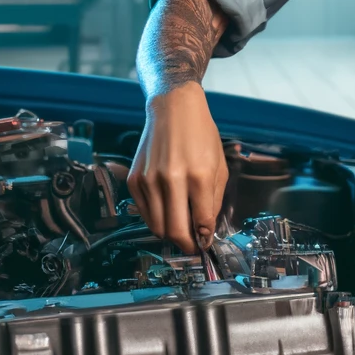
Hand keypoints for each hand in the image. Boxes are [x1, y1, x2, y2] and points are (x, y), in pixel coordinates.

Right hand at [127, 81, 228, 253]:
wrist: (173, 108)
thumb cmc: (201, 135)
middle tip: (192, 246)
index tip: (205, 244)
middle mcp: (171, 180)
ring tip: (180, 228)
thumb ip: (214, 200)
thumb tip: (206, 229)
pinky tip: (166, 210)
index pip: (201, 222)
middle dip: (186, 245)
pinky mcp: (134, 180)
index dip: (204, 239)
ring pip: (157, 227)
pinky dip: (155, 218)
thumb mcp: (219, 165)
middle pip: (175, 232)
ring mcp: (149, 180)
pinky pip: (144, 213)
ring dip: (169, 234)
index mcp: (198, 176)